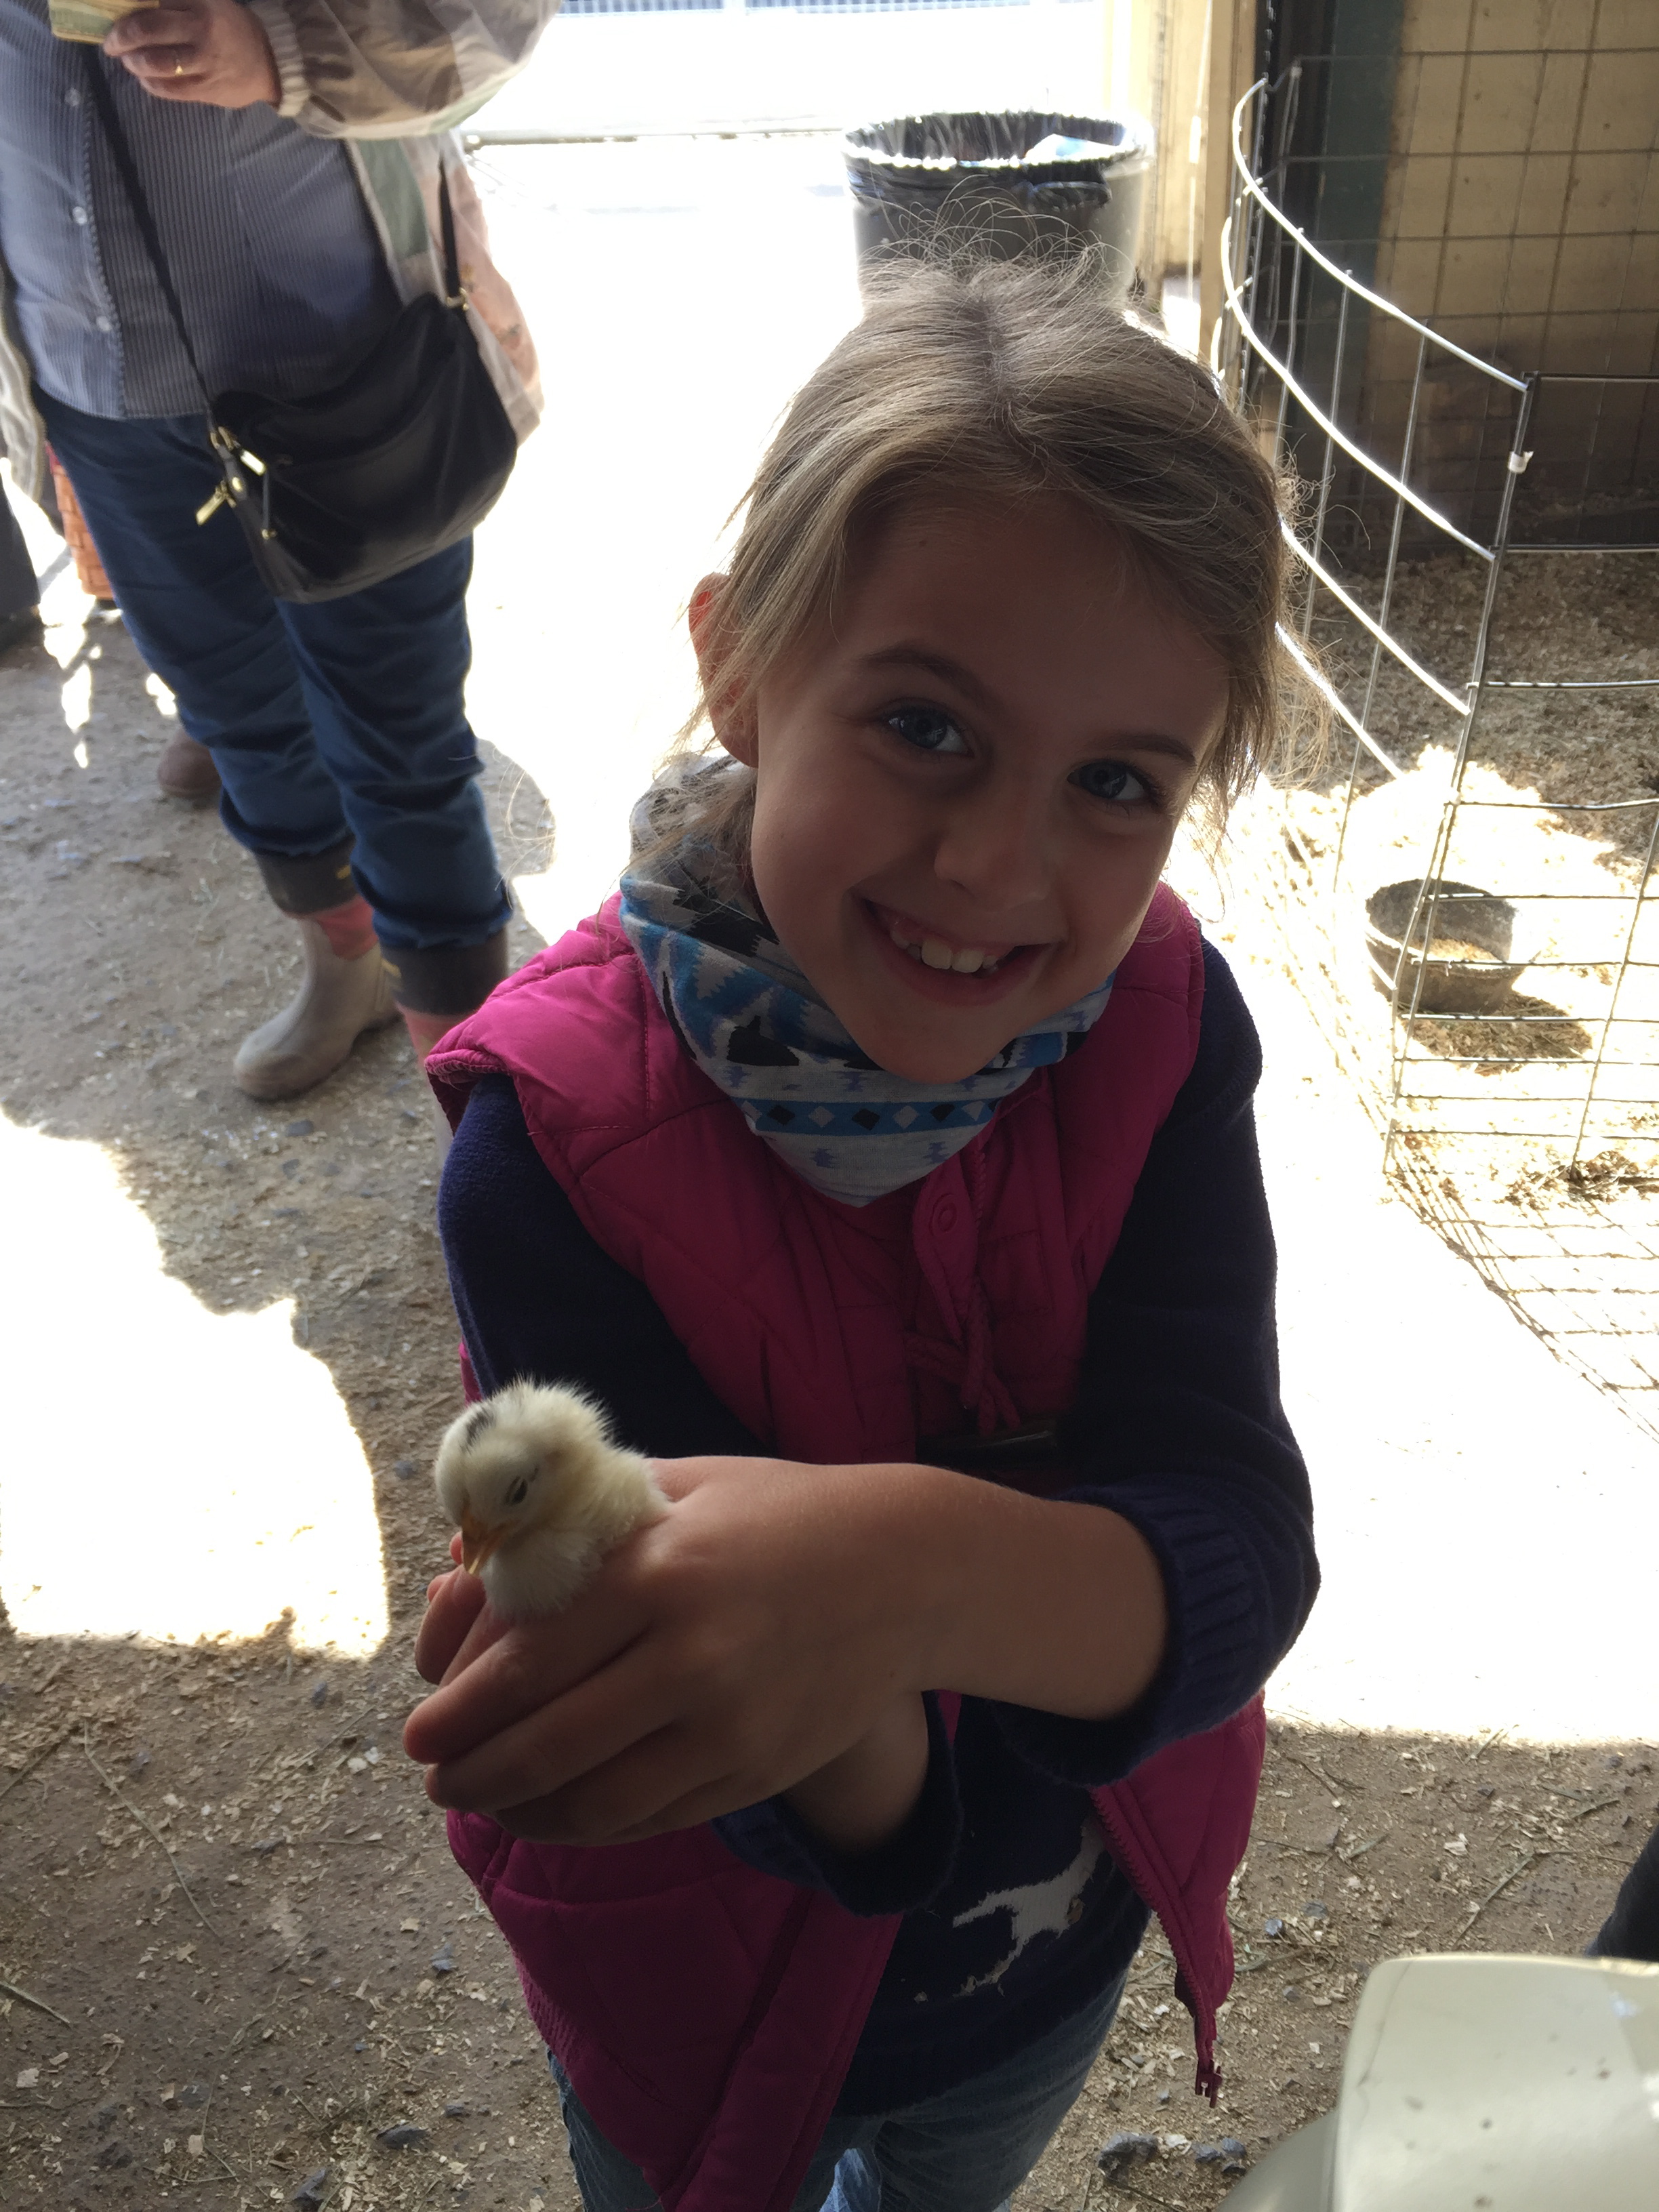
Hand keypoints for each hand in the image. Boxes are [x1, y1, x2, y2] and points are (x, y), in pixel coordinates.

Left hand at [105, 0, 279, 107]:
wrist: (269, 62)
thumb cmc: (230, 28)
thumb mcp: (207, 3)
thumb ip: (175, 4)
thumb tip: (137, 8)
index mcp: (197, 5)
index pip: (151, 5)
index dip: (126, 12)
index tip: (113, 16)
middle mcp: (200, 30)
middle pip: (147, 30)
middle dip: (121, 36)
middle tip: (111, 43)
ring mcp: (204, 62)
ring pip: (155, 62)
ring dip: (133, 62)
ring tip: (128, 61)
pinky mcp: (206, 89)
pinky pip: (168, 88)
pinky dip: (149, 83)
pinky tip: (145, 78)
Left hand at [403, 1454, 945, 1845]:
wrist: (909, 1571)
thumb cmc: (776, 1513)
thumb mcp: (678, 1485)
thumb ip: (577, 1521)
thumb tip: (469, 1571)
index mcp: (657, 1572)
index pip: (526, 1662)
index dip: (458, 1709)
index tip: (416, 1729)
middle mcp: (690, 1657)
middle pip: (546, 1745)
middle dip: (471, 1773)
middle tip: (435, 1775)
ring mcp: (729, 1726)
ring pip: (593, 1802)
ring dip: (519, 1812)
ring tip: (483, 1800)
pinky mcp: (757, 1772)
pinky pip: (650, 1818)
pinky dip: (588, 1825)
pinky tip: (555, 1812)